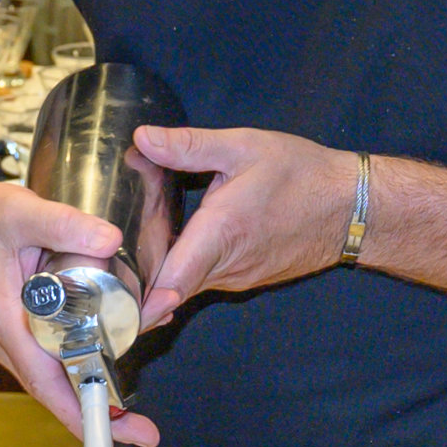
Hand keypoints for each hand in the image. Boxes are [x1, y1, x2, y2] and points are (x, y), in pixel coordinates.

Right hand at [0, 176, 163, 446]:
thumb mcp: (19, 211)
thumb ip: (64, 223)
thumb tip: (112, 240)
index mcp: (4, 321)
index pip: (46, 382)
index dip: (81, 412)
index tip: (116, 433)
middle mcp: (4, 339)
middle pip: (56, 389)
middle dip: (100, 415)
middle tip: (146, 431)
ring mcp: (9, 337)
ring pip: (55, 374)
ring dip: (93, 389)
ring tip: (137, 400)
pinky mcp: (16, 327)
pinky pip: (51, 355)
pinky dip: (82, 361)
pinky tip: (115, 348)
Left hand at [131, 124, 355, 329]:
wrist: (349, 208)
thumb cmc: (300, 174)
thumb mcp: (243, 147)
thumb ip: (190, 145)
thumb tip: (141, 138)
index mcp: (220, 233)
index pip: (170, 282)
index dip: (137, 300)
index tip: (109, 308)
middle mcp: (226, 266)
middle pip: (167, 286)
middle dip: (133, 281)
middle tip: (97, 268)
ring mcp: (237, 278)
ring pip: (185, 285)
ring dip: (158, 274)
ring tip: (127, 252)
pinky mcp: (246, 280)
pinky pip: (204, 280)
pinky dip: (183, 270)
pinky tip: (170, 246)